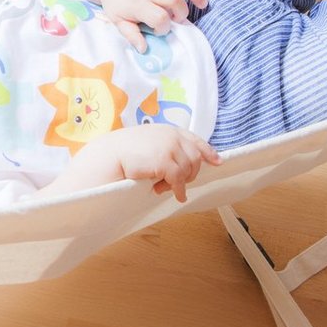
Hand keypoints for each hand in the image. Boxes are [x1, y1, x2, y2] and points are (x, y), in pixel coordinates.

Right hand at [79, 124, 221, 202]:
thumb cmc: (124, 151)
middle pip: (195, 159)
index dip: (208, 151)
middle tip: (176, 184)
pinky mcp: (165, 162)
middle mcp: (172, 136)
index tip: (216, 161)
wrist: (109, 154)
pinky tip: (175, 195)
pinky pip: (179, 180)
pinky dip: (178, 190)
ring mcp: (170, 148)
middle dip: (190, 174)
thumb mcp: (149, 142)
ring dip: (179, 183)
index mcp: (169, 130)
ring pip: (188, 170)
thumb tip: (180, 164)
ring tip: (162, 188)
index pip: (195, 140)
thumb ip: (165, 147)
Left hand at [99, 0, 208, 50]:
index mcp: (138, 4)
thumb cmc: (115, 3)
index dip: (163, 27)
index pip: (159, 17)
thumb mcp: (117, 21)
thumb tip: (143, 49)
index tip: (158, 31)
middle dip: (181, 12)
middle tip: (177, 19)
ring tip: (203, 4)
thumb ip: (131, 35)